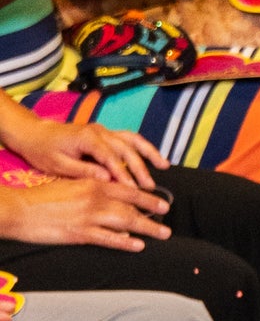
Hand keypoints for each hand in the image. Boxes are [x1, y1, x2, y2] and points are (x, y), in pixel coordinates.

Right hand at [0, 174, 170, 248]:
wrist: (18, 209)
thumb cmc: (41, 197)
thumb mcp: (70, 185)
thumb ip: (92, 190)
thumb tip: (112, 198)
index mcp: (92, 183)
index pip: (127, 188)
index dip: (147, 196)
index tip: (161, 201)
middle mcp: (95, 197)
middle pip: (132, 205)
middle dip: (153, 212)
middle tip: (167, 218)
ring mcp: (89, 216)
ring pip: (126, 222)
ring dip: (148, 228)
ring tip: (162, 234)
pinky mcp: (80, 233)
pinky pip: (109, 239)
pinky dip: (125, 242)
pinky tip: (138, 245)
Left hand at [6, 114, 166, 188]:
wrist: (34, 133)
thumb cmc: (43, 150)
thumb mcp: (58, 165)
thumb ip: (84, 171)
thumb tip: (107, 179)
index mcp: (87, 138)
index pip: (111, 158)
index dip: (123, 174)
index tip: (133, 190)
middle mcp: (99, 131)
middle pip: (126, 149)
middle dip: (140, 168)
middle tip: (149, 188)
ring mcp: (104, 130)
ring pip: (132, 140)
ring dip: (149, 154)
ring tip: (164, 166)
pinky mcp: (105, 133)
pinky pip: (129, 138)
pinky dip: (143, 147)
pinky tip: (154, 157)